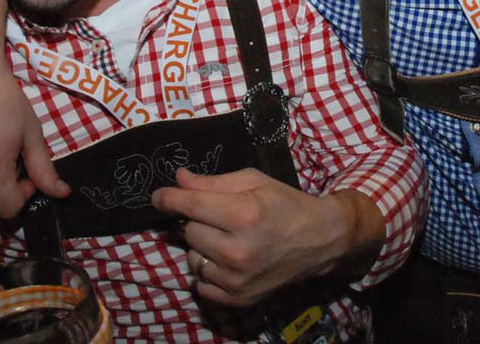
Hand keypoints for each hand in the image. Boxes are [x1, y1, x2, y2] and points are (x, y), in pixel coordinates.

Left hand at [153, 167, 377, 307]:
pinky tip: (229, 259)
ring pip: (192, 257)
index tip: (159, 196)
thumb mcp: (254, 182)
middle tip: (221, 216)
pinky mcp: (238, 299)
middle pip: (189, 231)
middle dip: (198, 220)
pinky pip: (201, 282)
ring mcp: (237, 279)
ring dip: (203, 246)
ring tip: (228, 238)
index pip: (189, 206)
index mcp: (244, 215)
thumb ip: (213, 182)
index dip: (168, 198)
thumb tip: (178, 180)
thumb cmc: (286, 204)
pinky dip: (208, 270)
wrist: (320, 240)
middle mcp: (238, 251)